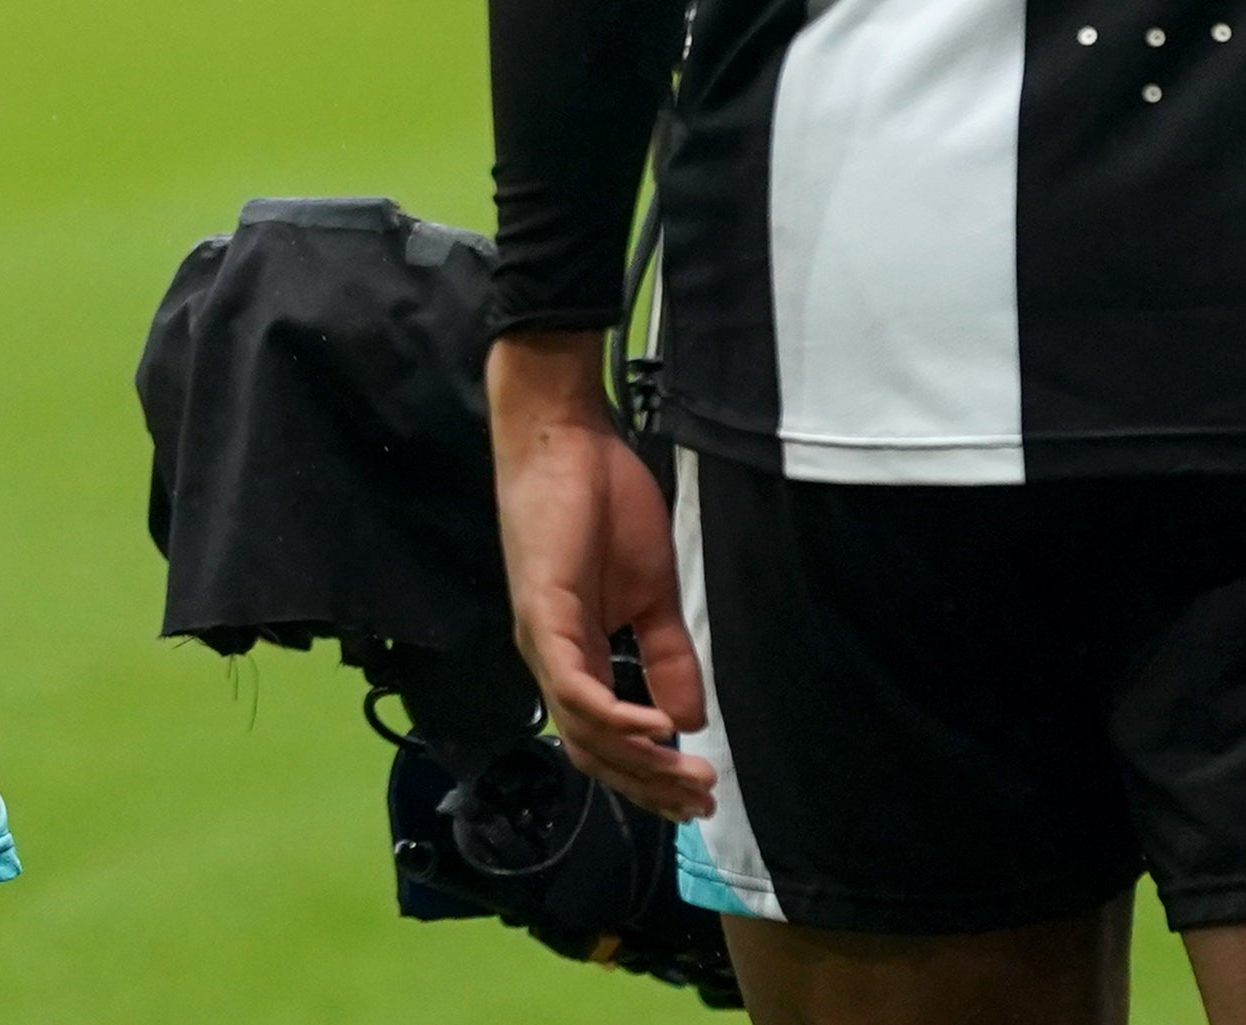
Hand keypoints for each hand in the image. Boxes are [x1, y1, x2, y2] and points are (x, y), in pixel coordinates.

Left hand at [487, 331, 713, 819]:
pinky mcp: (543, 613)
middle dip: (649, 785)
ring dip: (641, 761)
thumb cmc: (604, 503)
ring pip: (584, 731)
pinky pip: (575, 687)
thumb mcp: (652, 593)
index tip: (699, 799)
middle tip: (702, 806)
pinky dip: (615, 718)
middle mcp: (552, 658)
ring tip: (692, 778)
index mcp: (576, 655)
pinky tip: (660, 729)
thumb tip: (689, 721)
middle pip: (593, 750)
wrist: (568, 438)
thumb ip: (667, 655)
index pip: (604, 738)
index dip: (648, 775)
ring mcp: (543, 640)